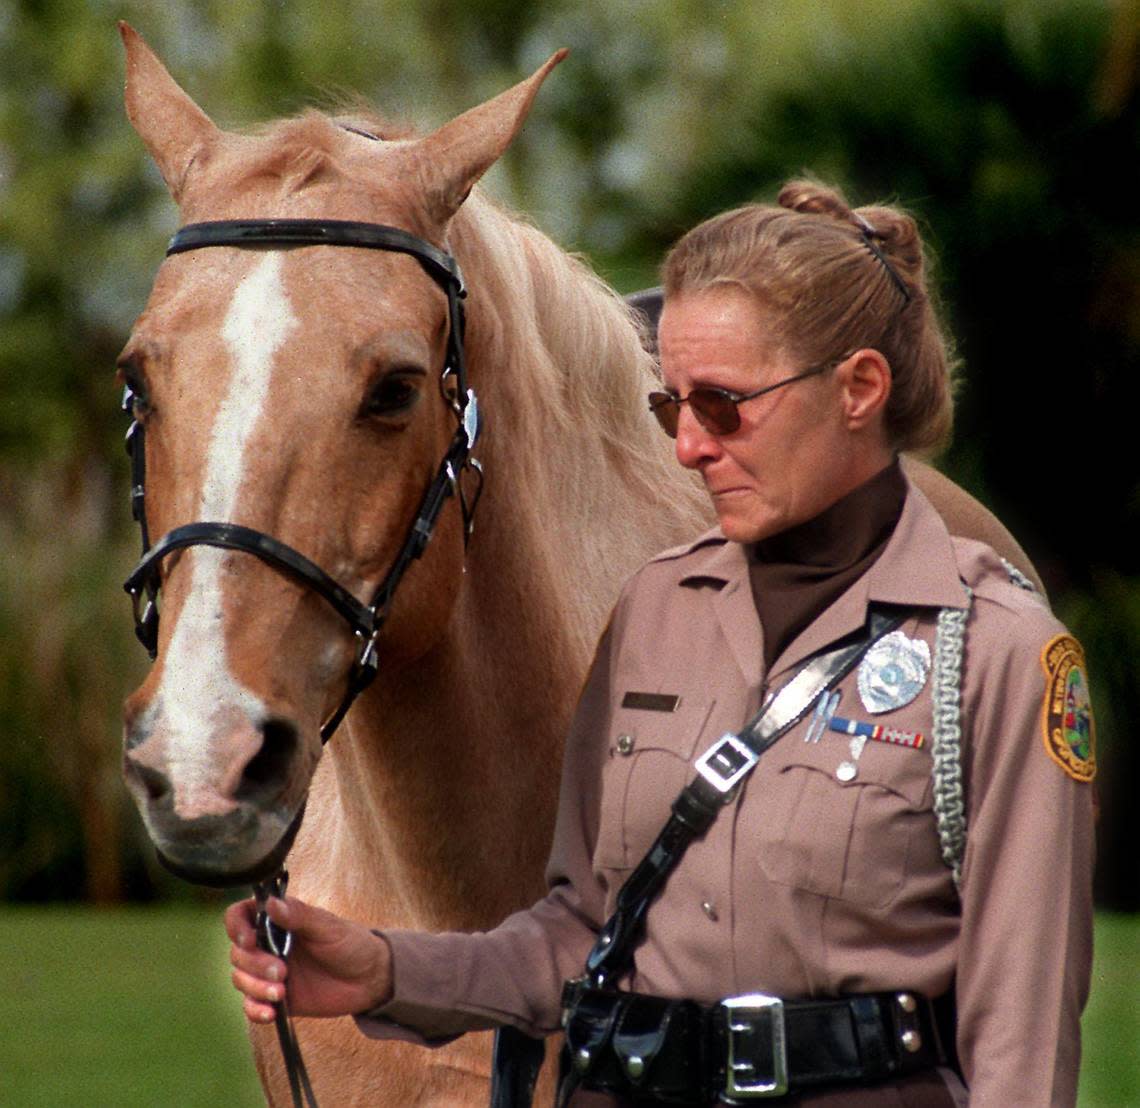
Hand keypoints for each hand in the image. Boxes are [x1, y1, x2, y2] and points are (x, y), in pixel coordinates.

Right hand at [226, 896, 392, 1023]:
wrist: (368, 979)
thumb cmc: (351, 944)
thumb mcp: (328, 927)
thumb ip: (299, 916)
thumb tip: (271, 903)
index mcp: (279, 920)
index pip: (241, 916)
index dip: (237, 926)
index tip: (249, 939)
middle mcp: (269, 945)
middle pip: (238, 952)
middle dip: (254, 964)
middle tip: (282, 971)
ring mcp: (269, 972)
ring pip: (241, 979)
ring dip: (255, 987)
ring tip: (281, 993)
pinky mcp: (275, 998)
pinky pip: (251, 1005)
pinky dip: (255, 1010)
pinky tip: (271, 1012)